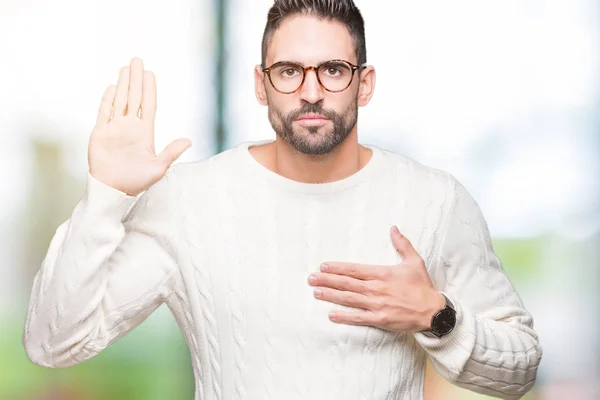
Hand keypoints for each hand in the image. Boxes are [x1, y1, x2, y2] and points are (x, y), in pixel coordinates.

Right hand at [88, 57, 191, 195]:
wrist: (113, 191)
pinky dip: (108, 99)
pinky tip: (113, 87)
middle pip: (134, 97)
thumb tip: (189, 140)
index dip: (150, 89)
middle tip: (137, 59)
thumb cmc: (136, 182)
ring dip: (123, 84)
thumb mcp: (158, 168)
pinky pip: (104, 112)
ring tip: (126, 67)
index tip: (150, 73)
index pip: (148, 105)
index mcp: (145, 133)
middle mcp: (130, 127)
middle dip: (136, 79)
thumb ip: (171, 153)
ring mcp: (114, 128)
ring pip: (120, 100)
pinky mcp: (100, 133)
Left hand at [308, 225, 444, 332]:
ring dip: (331, 295)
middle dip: (327, 280)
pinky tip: (331, 314)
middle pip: (347, 283)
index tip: (323, 265)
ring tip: (316, 292)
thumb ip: (402, 244)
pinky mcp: (380, 319)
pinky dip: (344, 316)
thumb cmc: (422, 286)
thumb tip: (393, 228)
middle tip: (311, 278)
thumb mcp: (414, 261)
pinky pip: (358, 318)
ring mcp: (377, 304)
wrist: (433, 311)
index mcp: (382, 274)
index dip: (337, 267)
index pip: (354, 269)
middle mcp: (376, 288)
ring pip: (349, 299)